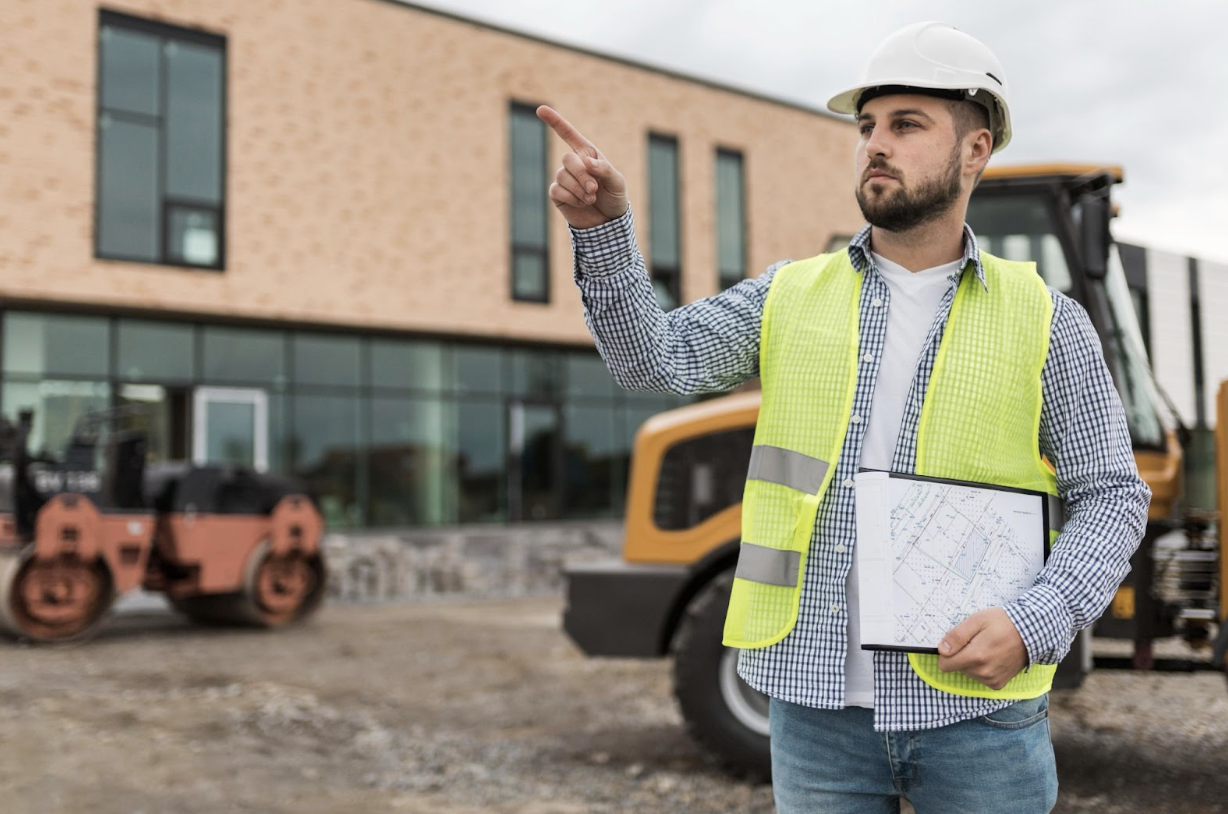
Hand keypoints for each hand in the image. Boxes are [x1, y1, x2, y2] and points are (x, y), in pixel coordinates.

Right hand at [536, 105, 628, 229]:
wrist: (608, 223)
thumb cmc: (614, 198)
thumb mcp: (617, 182)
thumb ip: (605, 170)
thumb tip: (587, 162)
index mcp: (588, 154)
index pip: (568, 134)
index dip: (555, 121)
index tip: (540, 109)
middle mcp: (574, 164)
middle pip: (568, 159)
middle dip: (582, 175)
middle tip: (594, 189)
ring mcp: (564, 179)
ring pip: (562, 176)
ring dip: (579, 189)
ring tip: (591, 198)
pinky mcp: (558, 194)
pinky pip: (557, 190)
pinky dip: (571, 197)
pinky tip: (581, 203)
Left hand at [937, 607, 1027, 689]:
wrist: (1031, 633)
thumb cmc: (1003, 622)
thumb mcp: (977, 620)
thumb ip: (957, 636)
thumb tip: (942, 650)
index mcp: (976, 656)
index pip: (944, 664)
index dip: (947, 652)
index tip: (957, 643)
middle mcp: (983, 672)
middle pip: (957, 668)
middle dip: (962, 655)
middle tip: (977, 641)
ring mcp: (992, 680)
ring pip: (968, 673)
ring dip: (973, 662)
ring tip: (987, 647)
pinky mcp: (998, 684)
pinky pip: (980, 678)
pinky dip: (983, 669)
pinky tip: (993, 657)